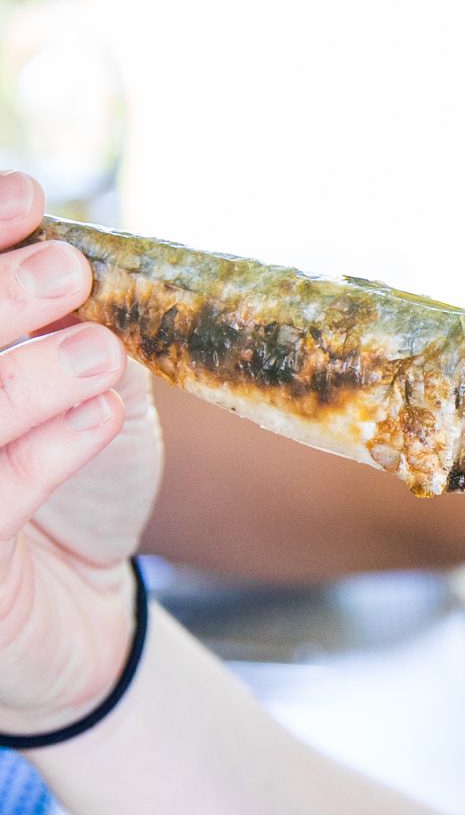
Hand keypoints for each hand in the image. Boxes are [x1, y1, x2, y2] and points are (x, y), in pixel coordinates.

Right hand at [0, 174, 160, 732]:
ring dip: (18, 379)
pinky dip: (41, 454)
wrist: (77, 618)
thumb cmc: (68, 489)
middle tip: (66, 271)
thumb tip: (65, 250)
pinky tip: (96, 418)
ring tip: (96, 352)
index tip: (26, 196)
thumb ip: (65, 328)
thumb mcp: (76, 393)